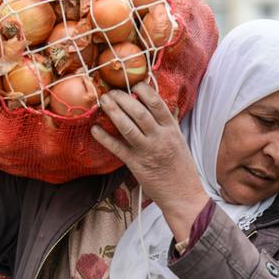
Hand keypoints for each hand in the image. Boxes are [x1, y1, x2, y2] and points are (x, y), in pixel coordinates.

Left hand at [91, 84, 209, 240]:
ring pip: (127, 127)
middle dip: (122, 98)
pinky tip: (95, 129)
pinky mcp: (136, 164)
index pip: (157, 103)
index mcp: (171, 129)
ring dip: (112, 112)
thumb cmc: (182, 168)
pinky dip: (104, 138)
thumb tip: (168, 106)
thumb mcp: (180, 141)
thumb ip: (171, 124)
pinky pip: (117, 148)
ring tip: (103, 102)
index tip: (134, 84)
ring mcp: (147, 151)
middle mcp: (160, 138)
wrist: (184, 195)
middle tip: (111, 92)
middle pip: (138, 112)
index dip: (143, 90)